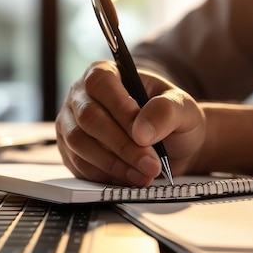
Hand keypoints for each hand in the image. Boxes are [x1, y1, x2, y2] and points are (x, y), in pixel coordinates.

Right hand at [56, 60, 205, 185]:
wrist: (173, 145)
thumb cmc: (173, 119)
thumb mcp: (182, 109)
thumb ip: (166, 111)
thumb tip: (140, 131)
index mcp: (106, 72)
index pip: (101, 84)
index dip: (121, 110)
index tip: (145, 136)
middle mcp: (81, 95)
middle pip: (88, 118)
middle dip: (122, 146)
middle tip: (151, 165)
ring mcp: (71, 123)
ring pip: (80, 144)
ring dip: (113, 165)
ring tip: (144, 176)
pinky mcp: (70, 151)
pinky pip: (78, 165)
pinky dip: (105, 176)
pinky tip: (129, 179)